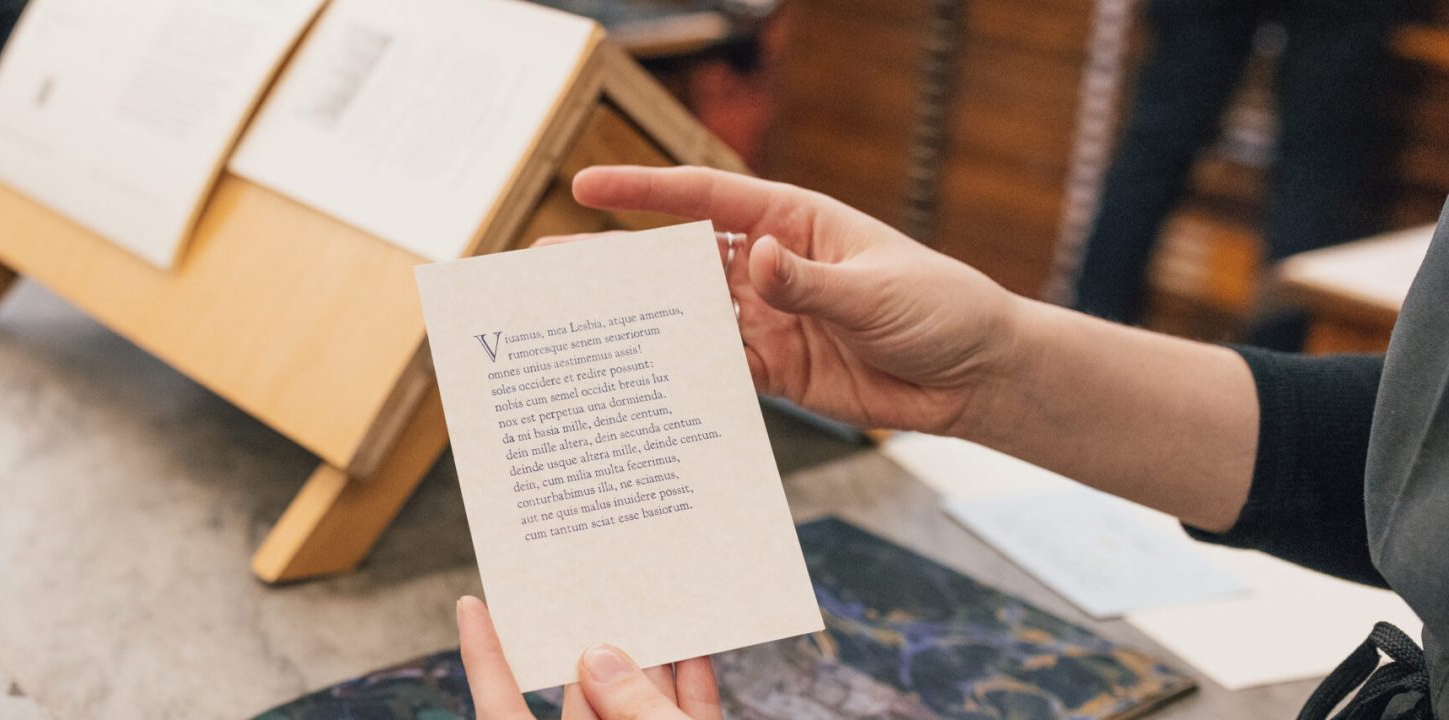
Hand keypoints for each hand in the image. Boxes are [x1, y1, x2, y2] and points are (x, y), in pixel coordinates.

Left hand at [457, 596, 719, 719]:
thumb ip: (631, 709)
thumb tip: (600, 659)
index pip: (501, 707)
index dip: (484, 656)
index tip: (470, 603)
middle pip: (581, 697)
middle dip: (590, 644)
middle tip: (592, 585)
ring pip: (637, 706)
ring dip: (649, 659)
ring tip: (652, 603)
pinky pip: (684, 719)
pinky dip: (690, 688)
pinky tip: (696, 648)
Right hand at [537, 165, 1028, 434]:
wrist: (977, 378)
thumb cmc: (941, 310)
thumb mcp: (877, 292)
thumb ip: (809, 284)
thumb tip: (755, 263)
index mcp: (793, 223)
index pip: (706, 199)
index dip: (644, 191)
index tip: (586, 185)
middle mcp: (770, 267)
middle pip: (680, 261)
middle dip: (618, 264)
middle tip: (550, 268)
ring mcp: (768, 319)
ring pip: (686, 318)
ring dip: (637, 326)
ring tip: (576, 333)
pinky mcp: (776, 371)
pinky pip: (715, 371)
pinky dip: (678, 379)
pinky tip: (636, 386)